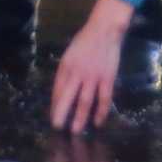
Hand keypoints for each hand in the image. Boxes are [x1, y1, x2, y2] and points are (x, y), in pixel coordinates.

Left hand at [50, 0, 132, 132]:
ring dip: (80, 118)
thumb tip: (61, 91)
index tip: (53, 117)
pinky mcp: (107, 79)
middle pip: (67, 97)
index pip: (57, 89)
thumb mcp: (69, 54)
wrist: (104, 30)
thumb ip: (66, 72)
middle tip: (57, 129)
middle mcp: (77, 73)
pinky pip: (104, 99)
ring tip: (75, 131)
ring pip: (85, 101)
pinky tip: (97, 123)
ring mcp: (93, 77)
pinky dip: (101, 112)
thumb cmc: (85, 41)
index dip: (55, 104)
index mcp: (66, 66)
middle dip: (61, 114)